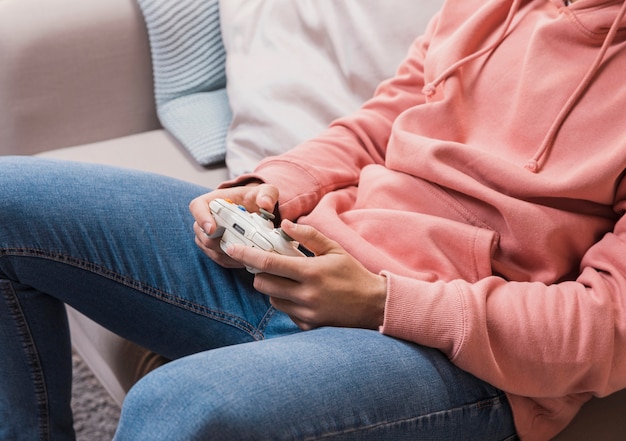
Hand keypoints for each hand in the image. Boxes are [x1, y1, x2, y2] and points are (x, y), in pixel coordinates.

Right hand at [189, 182, 278, 267]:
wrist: (256, 211)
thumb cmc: (255, 199)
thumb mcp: (265, 192)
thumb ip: (267, 194)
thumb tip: (265, 204)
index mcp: (212, 201)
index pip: (197, 207)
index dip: (202, 218)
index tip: (212, 229)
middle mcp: (206, 218)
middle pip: (203, 233)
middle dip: (219, 241)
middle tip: (240, 244)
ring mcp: (208, 235)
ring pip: (210, 248)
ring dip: (227, 252)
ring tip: (246, 252)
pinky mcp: (215, 249)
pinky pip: (218, 258)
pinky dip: (231, 260)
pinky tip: (246, 258)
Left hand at [225, 220, 387, 329]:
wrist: (374, 305)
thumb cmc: (353, 274)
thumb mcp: (334, 249)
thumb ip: (309, 235)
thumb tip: (284, 225)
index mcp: (311, 272)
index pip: (269, 264)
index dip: (247, 255)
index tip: (232, 248)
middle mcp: (306, 295)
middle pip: (263, 284)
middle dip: (260, 273)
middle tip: (269, 266)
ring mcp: (306, 313)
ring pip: (272, 300)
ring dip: (274, 289)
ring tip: (290, 281)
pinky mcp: (308, 325)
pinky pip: (286, 313)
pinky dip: (287, 303)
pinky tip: (301, 296)